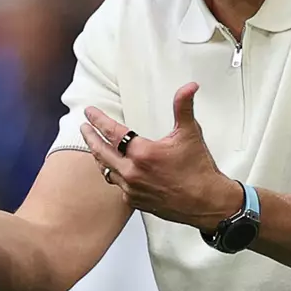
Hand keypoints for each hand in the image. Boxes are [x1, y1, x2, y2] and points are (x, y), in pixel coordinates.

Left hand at [80, 82, 240, 231]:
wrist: (207, 203)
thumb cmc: (199, 170)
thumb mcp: (190, 133)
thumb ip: (183, 107)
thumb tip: (189, 87)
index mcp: (142, 153)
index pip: (111, 132)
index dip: (98, 120)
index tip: (89, 112)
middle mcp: (132, 172)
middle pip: (101, 151)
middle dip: (90, 137)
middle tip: (83, 127)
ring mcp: (132, 188)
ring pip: (106, 169)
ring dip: (98, 156)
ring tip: (94, 146)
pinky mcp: (135, 200)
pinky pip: (117, 184)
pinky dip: (114, 174)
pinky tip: (114, 169)